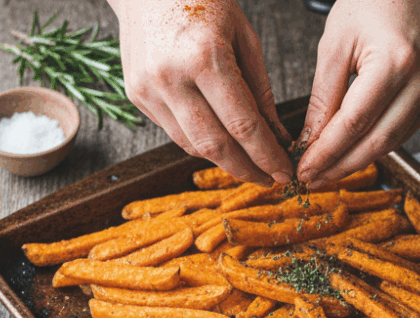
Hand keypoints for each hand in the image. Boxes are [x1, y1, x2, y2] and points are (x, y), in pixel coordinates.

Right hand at [110, 0, 292, 185]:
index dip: (266, 156)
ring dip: (223, 160)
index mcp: (204, 57)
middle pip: (214, 145)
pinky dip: (199, 142)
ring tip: (248, 163)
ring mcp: (148, 89)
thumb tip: (277, 135)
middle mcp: (171, 77)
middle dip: (246, 169)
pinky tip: (220, 141)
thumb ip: (260, 89)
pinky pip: (174, 132)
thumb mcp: (244, 36)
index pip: (242, 125)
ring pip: (191, 145)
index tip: (283, 171)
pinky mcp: (136, 95)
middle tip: (269, 178)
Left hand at [297, 0, 419, 188]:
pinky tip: (353, 150)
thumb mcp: (335, 44)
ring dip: (359, 159)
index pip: (355, 122)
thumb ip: (323, 96)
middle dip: (342, 165)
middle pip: (379, 140)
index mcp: (396, 61)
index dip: (327, 152)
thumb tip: (310, 141)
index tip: (303, 168)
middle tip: (313, 178)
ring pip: (394, 140)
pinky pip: (405, 129)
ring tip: (328, 169)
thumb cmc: (371, 2)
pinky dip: (377, 142)